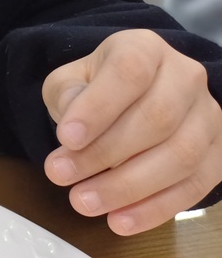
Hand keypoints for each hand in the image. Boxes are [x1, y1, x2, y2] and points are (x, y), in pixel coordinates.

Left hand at [43, 29, 221, 234]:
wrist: (129, 96)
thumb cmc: (96, 87)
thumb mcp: (70, 80)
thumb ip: (67, 96)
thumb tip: (73, 131)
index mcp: (145, 48)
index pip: (129, 72)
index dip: (98, 107)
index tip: (65, 138)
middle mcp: (185, 77)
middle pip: (155, 119)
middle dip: (104, 154)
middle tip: (61, 176)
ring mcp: (209, 116)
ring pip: (179, 156)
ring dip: (128, 186)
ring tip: (83, 201)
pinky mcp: (219, 154)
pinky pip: (194, 187)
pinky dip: (156, 208)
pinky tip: (120, 220)